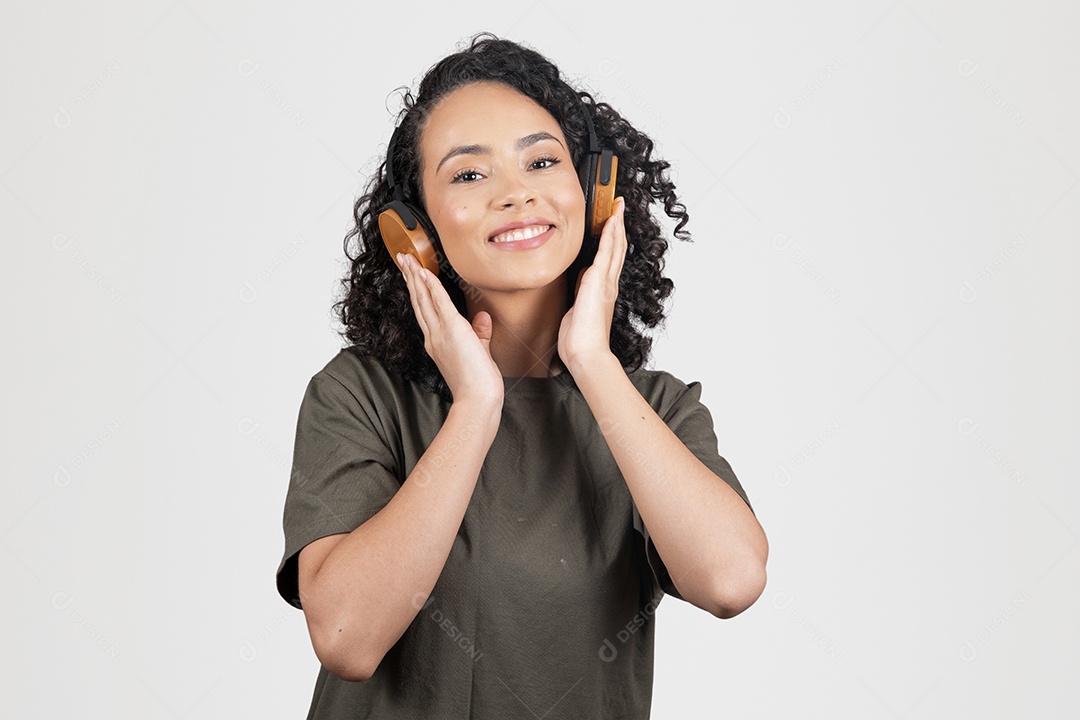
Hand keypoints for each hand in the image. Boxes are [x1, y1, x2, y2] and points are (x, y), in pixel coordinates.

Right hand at [398, 253, 503, 409]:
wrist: (477, 399)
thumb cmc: (478, 383)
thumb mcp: (479, 351)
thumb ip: (479, 334)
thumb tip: (483, 318)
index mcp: (437, 342)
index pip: (425, 311)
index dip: (417, 291)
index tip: (412, 275)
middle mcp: (433, 336)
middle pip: (418, 301)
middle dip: (410, 277)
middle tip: (403, 258)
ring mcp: (440, 333)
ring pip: (423, 298)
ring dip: (415, 275)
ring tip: (407, 258)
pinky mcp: (452, 329)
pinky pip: (439, 301)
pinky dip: (430, 285)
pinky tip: (424, 272)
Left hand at [558, 197, 626, 374]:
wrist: (586, 352)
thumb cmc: (580, 339)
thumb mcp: (577, 312)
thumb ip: (581, 298)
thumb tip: (580, 287)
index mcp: (602, 291)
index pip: (610, 259)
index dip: (613, 240)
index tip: (612, 224)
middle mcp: (608, 284)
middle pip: (617, 248)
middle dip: (618, 226)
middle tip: (618, 207)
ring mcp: (605, 281)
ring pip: (614, 246)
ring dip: (616, 224)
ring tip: (617, 207)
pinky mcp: (599, 281)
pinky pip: (606, 251)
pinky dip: (610, 234)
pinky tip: (611, 220)